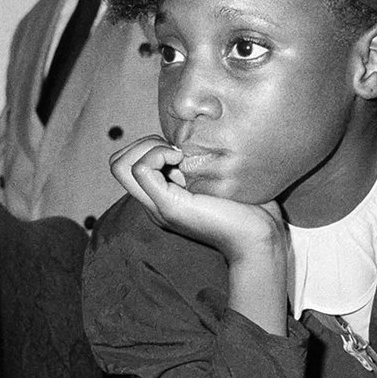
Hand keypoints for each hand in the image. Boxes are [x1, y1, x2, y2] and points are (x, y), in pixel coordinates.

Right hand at [110, 137, 290, 269]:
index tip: (182, 151)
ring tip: (178, 157)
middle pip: (117, 164)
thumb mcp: (215, 178)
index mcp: (162, 197)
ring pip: (120, 165)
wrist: (258, 236)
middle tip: (177, 153)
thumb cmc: (247, 206)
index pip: (129, 163)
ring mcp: (157, 206)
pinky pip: (140, 169)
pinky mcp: (169, 206)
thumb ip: (197, 164)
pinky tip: (181, 160)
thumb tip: (188, 140)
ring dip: (148, 148)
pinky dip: (157, 155)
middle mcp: (153, 203)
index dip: (150, 146)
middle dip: (144, 144)